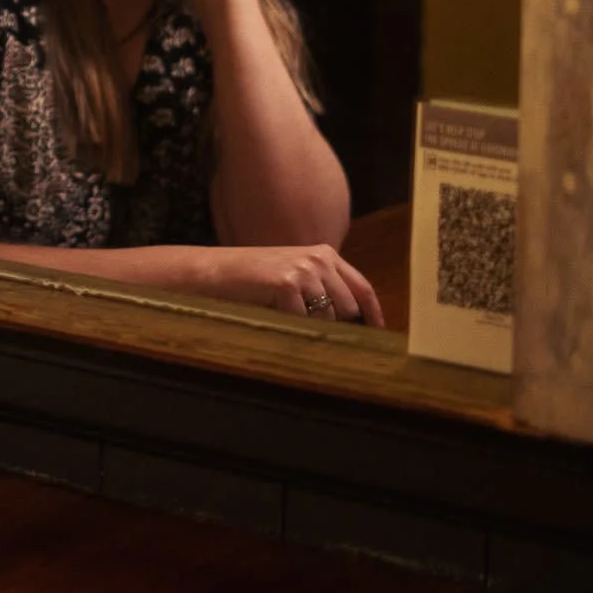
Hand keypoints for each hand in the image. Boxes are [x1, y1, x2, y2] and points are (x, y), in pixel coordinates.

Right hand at [193, 243, 384, 326]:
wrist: (213, 272)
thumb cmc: (252, 279)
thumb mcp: (294, 276)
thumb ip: (323, 289)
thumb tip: (351, 323)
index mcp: (325, 255)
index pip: (363, 288)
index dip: (373, 315)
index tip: (379, 335)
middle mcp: (319, 259)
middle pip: (348, 308)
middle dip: (335, 327)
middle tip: (316, 337)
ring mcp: (304, 270)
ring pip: (327, 319)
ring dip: (310, 328)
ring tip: (283, 321)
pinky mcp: (287, 284)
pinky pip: (302, 322)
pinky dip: (290, 328)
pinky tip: (271, 317)